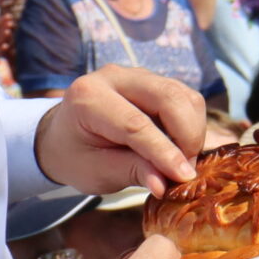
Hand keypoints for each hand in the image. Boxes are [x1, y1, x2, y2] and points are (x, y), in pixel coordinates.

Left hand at [37, 67, 203, 196]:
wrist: (65, 136)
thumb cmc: (77, 156)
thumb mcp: (96, 172)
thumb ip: (132, 172)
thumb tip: (165, 184)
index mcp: (88, 98)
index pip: (135, 123)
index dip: (164, 151)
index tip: (184, 177)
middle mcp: (114, 77)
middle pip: (168, 97)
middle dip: (187, 135)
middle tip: (187, 171)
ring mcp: (137, 74)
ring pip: (183, 95)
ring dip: (193, 131)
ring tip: (183, 161)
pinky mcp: (155, 80)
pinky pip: (186, 98)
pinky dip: (192, 124)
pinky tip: (180, 147)